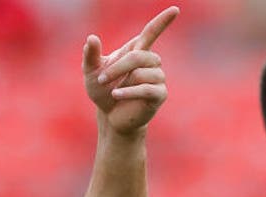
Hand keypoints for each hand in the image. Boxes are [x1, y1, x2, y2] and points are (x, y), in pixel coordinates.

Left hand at [83, 6, 178, 134]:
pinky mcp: (159, 95)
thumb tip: (91, 38)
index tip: (175, 9)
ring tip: (112, 91)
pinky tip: (117, 95)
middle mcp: (151, 62)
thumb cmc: (103, 91)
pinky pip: (148, 89)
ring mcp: (158, 78)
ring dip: (123, 81)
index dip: (163, 21)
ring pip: (143, 72)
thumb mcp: (91, 73)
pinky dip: (130, 92)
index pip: (151, 31)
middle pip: (139, 55)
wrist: (110, 116)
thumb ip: (90, 56)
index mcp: (137, 51)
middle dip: (118, 67)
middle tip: (101, 79)